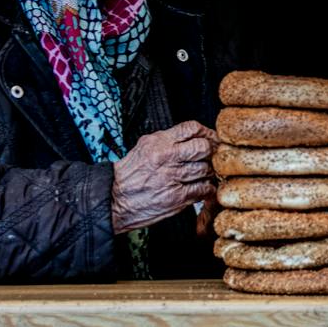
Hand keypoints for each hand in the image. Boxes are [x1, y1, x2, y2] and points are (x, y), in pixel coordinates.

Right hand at [111, 120, 217, 234]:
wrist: (115, 198)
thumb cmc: (129, 174)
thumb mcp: (144, 147)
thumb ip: (167, 139)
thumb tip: (190, 136)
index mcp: (159, 142)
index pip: (191, 128)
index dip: (206, 132)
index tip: (210, 137)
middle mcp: (167, 158)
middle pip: (203, 147)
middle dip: (210, 151)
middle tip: (212, 156)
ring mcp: (173, 178)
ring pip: (206, 169)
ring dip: (209, 171)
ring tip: (206, 173)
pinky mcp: (177, 197)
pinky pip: (203, 189)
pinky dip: (207, 188)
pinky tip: (204, 187)